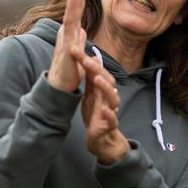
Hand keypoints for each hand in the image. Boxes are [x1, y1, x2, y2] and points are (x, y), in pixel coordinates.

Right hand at [47, 0, 89, 91]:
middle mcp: (68, 31)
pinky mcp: (67, 49)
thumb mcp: (78, 50)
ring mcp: (66, 39)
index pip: (79, 7)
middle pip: (74, 5)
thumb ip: (79, 39)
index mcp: (72, 30)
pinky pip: (70, 32)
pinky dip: (72, 19)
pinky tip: (73, 8)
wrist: (60, 89)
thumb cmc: (70, 70)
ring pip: (71, 15)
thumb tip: (82, 30)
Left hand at [72, 49, 131, 164]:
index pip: (96, 71)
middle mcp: (109, 97)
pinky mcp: (109, 125)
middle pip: (107, 80)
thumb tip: (90, 57)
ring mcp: (111, 111)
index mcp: (102, 89)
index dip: (86, 60)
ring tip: (97, 79)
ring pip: (113, 97)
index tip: (74, 49)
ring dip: (106, 87)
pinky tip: (106, 110)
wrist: (101, 138)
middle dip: (97, 69)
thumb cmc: (96, 114)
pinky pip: (113, 119)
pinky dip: (110, 115)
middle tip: (86, 59)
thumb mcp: (91, 94)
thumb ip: (91, 78)